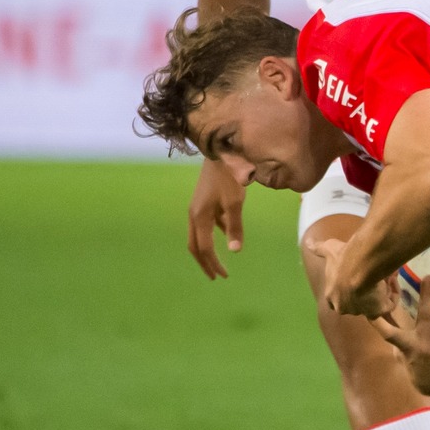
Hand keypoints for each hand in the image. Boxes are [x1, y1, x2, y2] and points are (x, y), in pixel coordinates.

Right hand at [187, 158, 246, 278]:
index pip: (204, 248)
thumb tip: (235, 251)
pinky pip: (206, 224)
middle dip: (205, 262)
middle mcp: (193, 215)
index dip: (213, 263)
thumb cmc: (229, 177)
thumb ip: (235, 227)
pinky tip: (225, 234)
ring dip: (207, 250)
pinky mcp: (203, 201)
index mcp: (199, 217)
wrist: (221, 152)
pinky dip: (213, 233)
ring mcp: (197, 208)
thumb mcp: (235, 202)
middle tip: (215, 276)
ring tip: (218, 262)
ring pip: (198, 235)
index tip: (222, 276)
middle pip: (195, 245)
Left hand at [303, 234, 395, 317]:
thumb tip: (307, 242)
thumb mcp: (329, 249)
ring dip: (380, 290)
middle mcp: (345, 308)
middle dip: (367, 290)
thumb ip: (318, 248)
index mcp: (332, 297)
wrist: (359, 265)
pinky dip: (392, 293)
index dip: (349, 289)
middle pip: (358, 302)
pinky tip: (393, 279)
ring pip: (374, 303)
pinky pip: (388, 304)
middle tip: (375, 272)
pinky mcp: (377, 311)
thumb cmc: (342, 258)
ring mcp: (361, 312)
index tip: (359, 274)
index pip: (338, 299)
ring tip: (385, 272)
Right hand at [371, 276, 429, 394]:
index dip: (378, 323)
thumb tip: (380, 314)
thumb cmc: (415, 364)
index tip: (371, 310)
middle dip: (425, 296)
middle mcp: (423, 345)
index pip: (389, 333)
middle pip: (424, 317)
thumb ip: (395, 336)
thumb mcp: (401, 353)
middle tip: (428, 277)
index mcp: (407, 346)